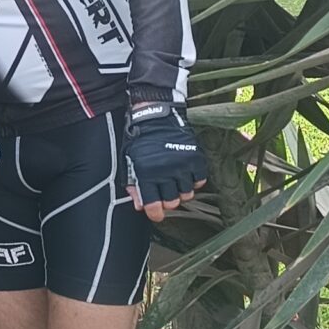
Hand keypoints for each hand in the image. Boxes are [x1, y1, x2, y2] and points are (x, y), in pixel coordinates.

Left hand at [125, 104, 204, 221]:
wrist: (156, 114)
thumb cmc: (140, 139)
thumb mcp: (129, 161)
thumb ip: (133, 185)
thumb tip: (140, 206)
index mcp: (146, 173)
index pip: (153, 205)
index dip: (155, 213)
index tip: (156, 214)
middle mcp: (165, 171)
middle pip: (172, 202)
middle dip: (168, 200)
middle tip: (165, 191)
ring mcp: (182, 165)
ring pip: (187, 193)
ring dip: (181, 190)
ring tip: (175, 180)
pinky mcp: (195, 158)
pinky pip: (200, 180)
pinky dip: (194, 180)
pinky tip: (186, 173)